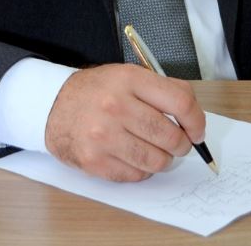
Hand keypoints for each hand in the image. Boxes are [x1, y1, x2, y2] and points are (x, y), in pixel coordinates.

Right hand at [44, 63, 205, 181]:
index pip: (180, 103)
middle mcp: (116, 106)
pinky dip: (142, 170)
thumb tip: (194, 117)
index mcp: (129, 80)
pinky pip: (136, 175)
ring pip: (157, 161)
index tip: (198, 130)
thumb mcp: (128, 75)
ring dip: (164, 160)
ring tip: (156, 151)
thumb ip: (162, 90)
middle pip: (171, 136)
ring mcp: (104, 136)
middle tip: (178, 143)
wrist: (53, 105)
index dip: (197, 121)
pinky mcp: (95, 161)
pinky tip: (133, 155)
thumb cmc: (96, 91)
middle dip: (182, 145)